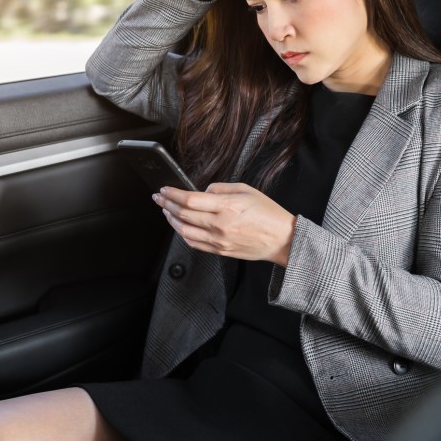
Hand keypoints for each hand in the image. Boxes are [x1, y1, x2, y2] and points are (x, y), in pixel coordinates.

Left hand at [153, 181, 295, 265]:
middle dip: (166, 204)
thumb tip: (201, 192)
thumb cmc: (267, 213)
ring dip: (171, 219)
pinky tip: (179, 226)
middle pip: (183, 214)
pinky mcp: (220, 251)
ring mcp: (218, 240)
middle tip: (158, 198)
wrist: (281, 239)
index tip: (164, 190)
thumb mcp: (246, 190)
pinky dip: (182, 234)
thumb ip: (220, 189)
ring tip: (166, 211)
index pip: (189, 200)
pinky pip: (194, 243)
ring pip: (184, 230)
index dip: (172, 194)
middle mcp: (219, 225)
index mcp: (226, 207)